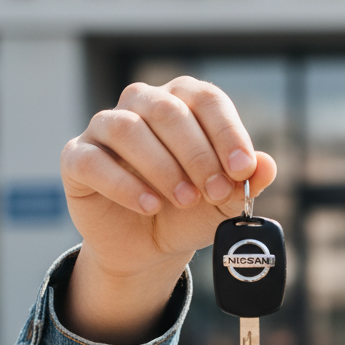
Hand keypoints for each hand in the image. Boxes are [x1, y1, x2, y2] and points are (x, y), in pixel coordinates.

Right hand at [58, 77, 276, 342]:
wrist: (150, 245)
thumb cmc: (189, 211)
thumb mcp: (224, 202)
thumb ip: (246, 183)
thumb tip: (267, 165)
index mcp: (184, 103)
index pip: (207, 99)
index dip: (227, 133)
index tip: (243, 169)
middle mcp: (143, 105)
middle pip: (169, 111)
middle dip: (198, 154)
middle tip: (215, 192)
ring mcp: (105, 127)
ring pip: (128, 128)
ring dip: (163, 167)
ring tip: (186, 200)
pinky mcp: (77, 158)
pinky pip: (93, 161)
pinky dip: (125, 185)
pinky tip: (150, 206)